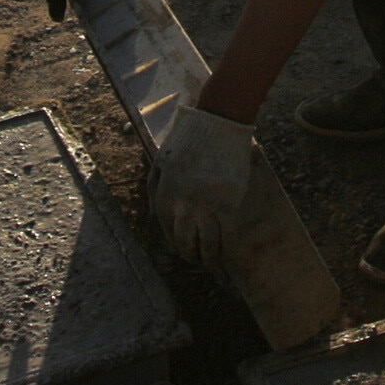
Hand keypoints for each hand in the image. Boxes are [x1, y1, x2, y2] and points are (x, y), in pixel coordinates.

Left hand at [149, 104, 252, 264]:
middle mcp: (184, 204)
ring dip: (208, 257)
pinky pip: (226, 231)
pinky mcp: (229, 202)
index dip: (175, 242)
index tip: (182, 248)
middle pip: (185, 241)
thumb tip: (154, 214)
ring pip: (207, 243)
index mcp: (165, 194)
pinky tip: (226, 249)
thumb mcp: (162, 160)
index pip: (167, 229)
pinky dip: (225, 243)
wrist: (219, 121)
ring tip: (211, 263)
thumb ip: (156, 187)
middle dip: (189, 254)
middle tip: (195, 260)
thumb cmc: (188, 137)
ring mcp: (207, 205)